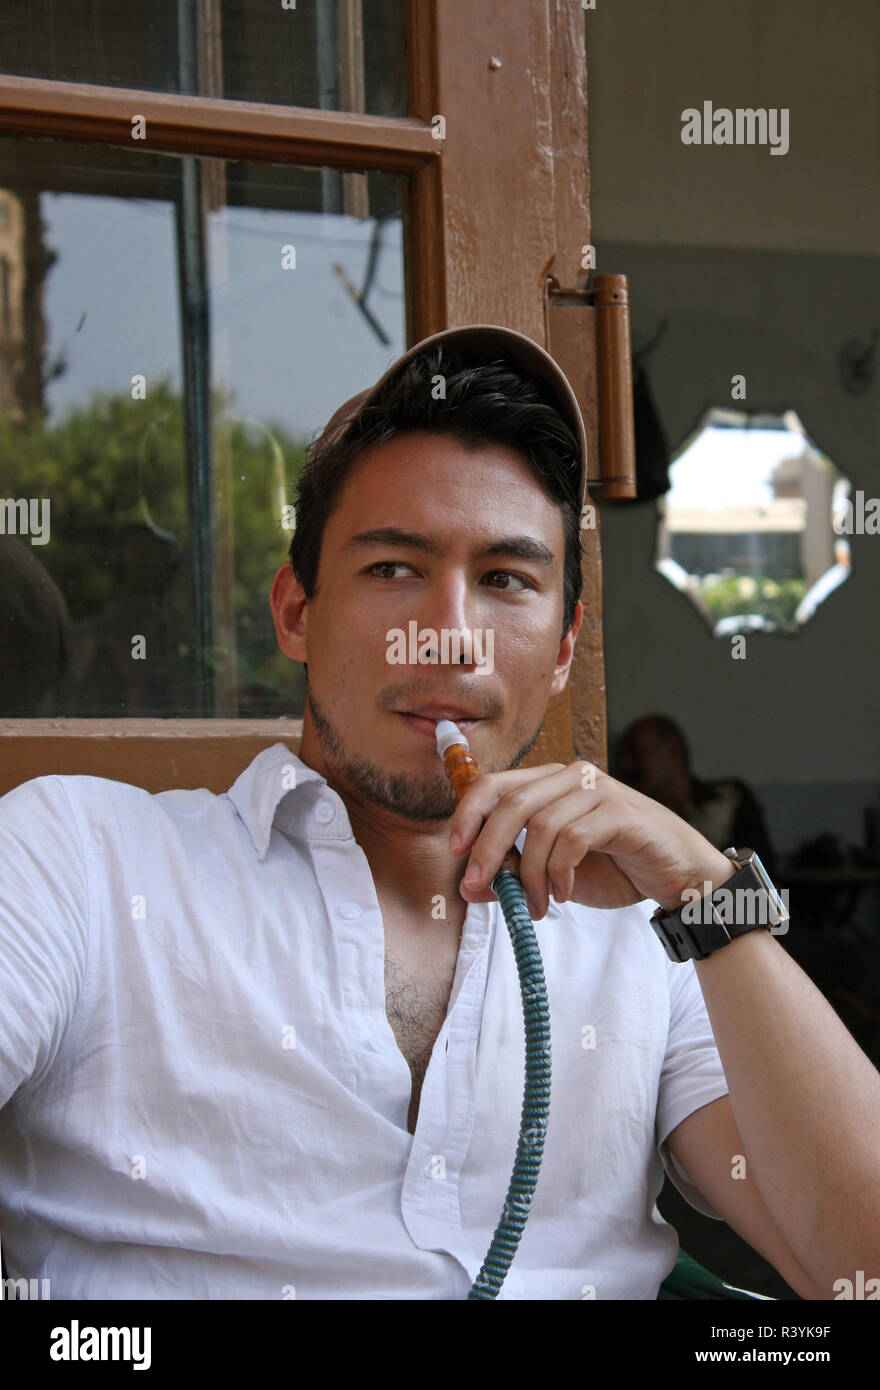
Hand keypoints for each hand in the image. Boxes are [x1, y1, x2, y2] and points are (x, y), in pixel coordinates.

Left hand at [447, 760, 734, 918]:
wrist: (676, 877)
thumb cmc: (614, 868)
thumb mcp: (553, 875)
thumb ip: (515, 875)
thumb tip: (469, 887)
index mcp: (548, 782)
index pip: (493, 784)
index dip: (467, 815)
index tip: (454, 851)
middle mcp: (571, 776)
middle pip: (511, 803)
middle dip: (487, 849)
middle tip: (477, 887)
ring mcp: (598, 789)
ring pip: (541, 825)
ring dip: (530, 874)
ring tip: (536, 905)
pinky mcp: (621, 812)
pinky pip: (573, 839)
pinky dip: (559, 872)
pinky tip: (562, 894)